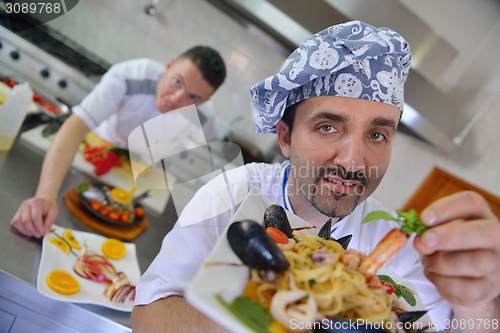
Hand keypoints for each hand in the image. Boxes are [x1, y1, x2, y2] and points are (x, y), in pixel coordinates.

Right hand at [11, 196, 58, 237]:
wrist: (44, 200)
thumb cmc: (49, 206)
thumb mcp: (54, 212)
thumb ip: (50, 221)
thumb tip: (44, 231)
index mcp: (36, 202)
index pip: (35, 217)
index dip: (38, 227)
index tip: (42, 233)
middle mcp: (26, 204)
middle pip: (26, 220)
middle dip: (32, 230)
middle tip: (38, 235)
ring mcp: (20, 208)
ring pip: (18, 222)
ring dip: (25, 230)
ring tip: (33, 234)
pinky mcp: (17, 212)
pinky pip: (15, 222)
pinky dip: (20, 229)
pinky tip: (27, 232)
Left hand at [414, 191, 499, 309]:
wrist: (471, 278)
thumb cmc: (453, 247)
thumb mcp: (442, 231)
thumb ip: (430, 230)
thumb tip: (420, 240)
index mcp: (482, 216)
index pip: (472, 202)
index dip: (447, 208)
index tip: (424, 218)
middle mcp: (497, 238)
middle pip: (484, 232)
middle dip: (449, 236)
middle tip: (424, 241)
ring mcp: (497, 265)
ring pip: (476, 262)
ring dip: (441, 263)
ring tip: (427, 261)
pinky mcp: (488, 289)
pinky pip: (466, 289)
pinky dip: (443, 282)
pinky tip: (435, 276)